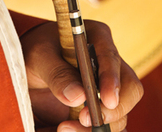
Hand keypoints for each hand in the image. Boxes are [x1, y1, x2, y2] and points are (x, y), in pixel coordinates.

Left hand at [20, 20, 142, 131]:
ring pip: (121, 113)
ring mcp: (110, 88)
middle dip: (112, 110)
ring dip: (100, 127)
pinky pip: (112, 126)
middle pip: (130, 90)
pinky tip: (72, 131)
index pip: (112, 57)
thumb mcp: (39, 57)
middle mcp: (110, 63)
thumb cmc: (37, 53)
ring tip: (64, 127)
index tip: (106, 101)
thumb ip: (56, 74)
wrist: (31, 66)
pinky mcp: (104, 109)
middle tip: (85, 119)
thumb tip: (79, 97)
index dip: (112, 80)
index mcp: (97, 38)